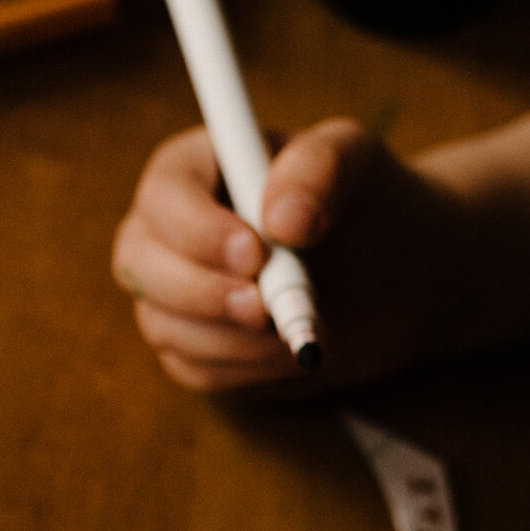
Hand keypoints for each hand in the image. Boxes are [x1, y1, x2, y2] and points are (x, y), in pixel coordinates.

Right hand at [110, 119, 469, 391]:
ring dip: (233, 338)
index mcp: (194, 170)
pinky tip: (291, 352)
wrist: (390, 277)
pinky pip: (192, 369)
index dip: (197, 229)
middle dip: (200, 293)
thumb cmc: (365, 204)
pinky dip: (244, 369)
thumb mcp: (359, 161)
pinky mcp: (190, 346)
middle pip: (139, 265)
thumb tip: (280, 220)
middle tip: (265, 308)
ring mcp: (171, 294)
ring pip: (163, 325)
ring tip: (302, 328)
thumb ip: (321, 167)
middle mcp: (167, 232)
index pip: (163, 195)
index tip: (256, 253)